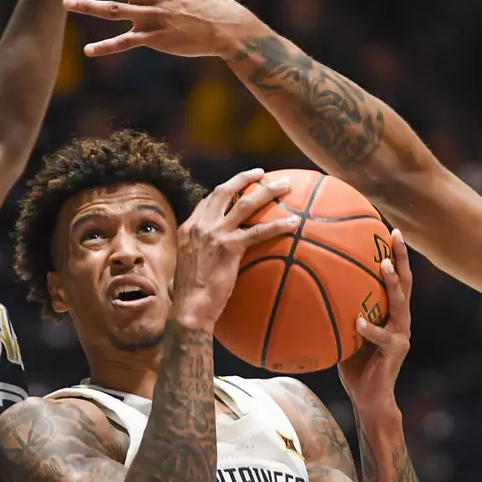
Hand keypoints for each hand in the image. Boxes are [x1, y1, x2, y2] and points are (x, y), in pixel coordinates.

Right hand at [172, 169, 298, 329]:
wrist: (189, 309)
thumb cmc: (190, 296)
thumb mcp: (188, 267)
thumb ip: (200, 254)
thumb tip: (211, 258)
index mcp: (188, 229)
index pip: (208, 201)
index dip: (224, 191)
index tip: (237, 186)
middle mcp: (200, 226)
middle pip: (224, 191)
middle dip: (244, 178)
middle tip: (260, 173)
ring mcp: (215, 234)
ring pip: (245, 204)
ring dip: (267, 191)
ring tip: (284, 185)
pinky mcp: (230, 247)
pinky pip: (259, 232)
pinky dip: (278, 225)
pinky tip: (294, 223)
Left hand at [338, 229, 411, 411]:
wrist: (369, 397)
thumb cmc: (354, 363)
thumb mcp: (343, 331)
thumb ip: (336, 311)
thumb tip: (305, 289)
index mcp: (391, 312)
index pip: (395, 277)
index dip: (394, 253)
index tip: (387, 228)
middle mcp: (400, 319)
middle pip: (406, 282)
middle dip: (401, 256)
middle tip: (395, 234)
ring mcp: (401, 335)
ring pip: (401, 304)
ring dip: (393, 283)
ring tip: (384, 265)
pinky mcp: (395, 352)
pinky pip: (383, 337)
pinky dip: (371, 329)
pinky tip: (359, 322)